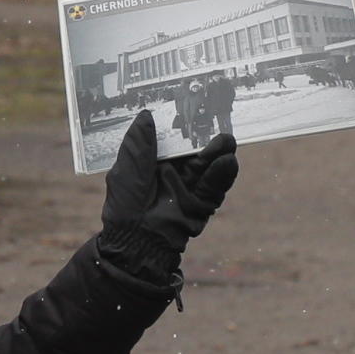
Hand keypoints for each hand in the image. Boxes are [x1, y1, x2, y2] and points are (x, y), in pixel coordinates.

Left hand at [97, 110, 238, 280]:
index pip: (172, 142)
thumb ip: (139, 143)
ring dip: (218, 155)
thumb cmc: (126, 205)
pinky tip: (228, 163)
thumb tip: (146, 114)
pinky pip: (213, 189)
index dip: (183, 128)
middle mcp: (172, 176)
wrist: (136, 242)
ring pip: (207, 169)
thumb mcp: (128, 168)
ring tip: (228, 140)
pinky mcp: (200, 206)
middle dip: (206, 140)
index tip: (195, 111)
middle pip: (194, 153)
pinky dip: (221, 176)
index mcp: (153, 165)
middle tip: (219, 124)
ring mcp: (187, 190)